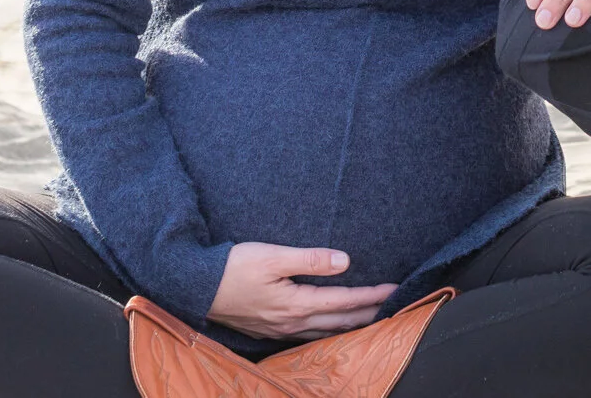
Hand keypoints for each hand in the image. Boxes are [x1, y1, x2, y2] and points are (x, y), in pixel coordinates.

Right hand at [207, 242, 396, 339]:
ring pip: (325, 332)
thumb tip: (345, 261)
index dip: (372, 295)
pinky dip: (328, 330)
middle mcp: (291, 322)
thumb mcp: (272, 256)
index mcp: (295, 304)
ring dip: (351, 325)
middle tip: (395, 308)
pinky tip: (332, 328)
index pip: (343, 301)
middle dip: (369, 314)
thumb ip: (310, 259)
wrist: (195, 287)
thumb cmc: (232, 268)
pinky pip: (308, 334)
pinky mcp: (269, 329)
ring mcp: (279, 330)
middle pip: (340, 322)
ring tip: (372, 319)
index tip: (395, 290)